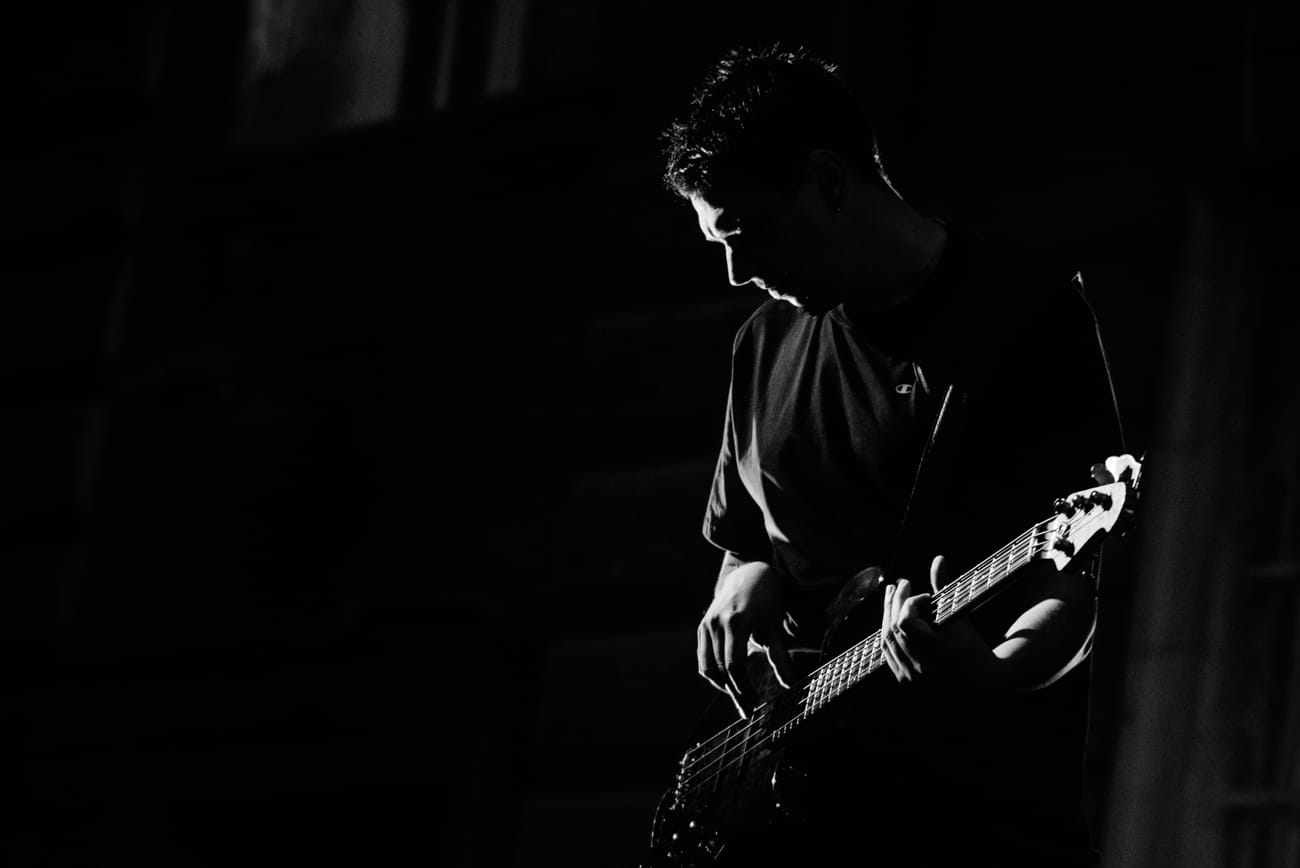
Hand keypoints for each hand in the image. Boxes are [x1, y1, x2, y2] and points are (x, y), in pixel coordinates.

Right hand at [697, 561, 795, 717]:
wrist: (748, 573)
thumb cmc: (766, 600)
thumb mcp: (775, 626)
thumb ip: (781, 657)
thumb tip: (791, 685)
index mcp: (736, 622)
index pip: (734, 665)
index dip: (743, 688)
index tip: (754, 705)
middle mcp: (717, 623)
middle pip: (721, 670)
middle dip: (735, 693)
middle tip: (748, 710)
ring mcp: (706, 625)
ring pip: (708, 667)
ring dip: (723, 686)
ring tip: (740, 697)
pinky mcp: (702, 627)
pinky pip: (704, 658)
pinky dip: (713, 673)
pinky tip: (729, 682)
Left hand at [880, 555, 994, 685]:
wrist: (981, 681)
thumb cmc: (973, 646)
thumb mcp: (960, 617)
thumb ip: (945, 587)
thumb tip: (938, 559)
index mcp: (935, 654)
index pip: (905, 624)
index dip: (911, 604)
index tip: (927, 597)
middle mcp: (920, 668)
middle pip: (893, 629)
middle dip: (895, 603)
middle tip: (901, 584)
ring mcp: (910, 677)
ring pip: (887, 640)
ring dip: (888, 614)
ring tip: (893, 593)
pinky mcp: (905, 680)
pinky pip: (888, 652)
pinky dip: (888, 631)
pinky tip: (890, 615)